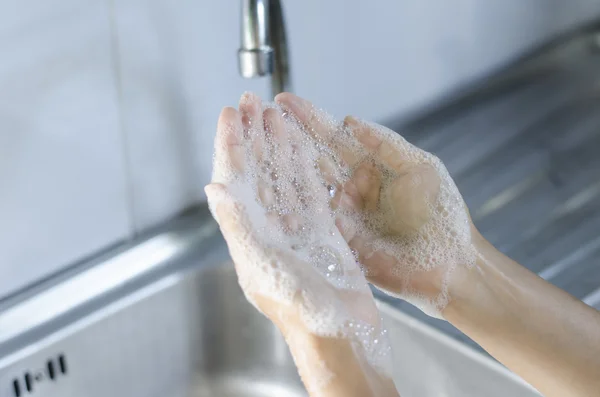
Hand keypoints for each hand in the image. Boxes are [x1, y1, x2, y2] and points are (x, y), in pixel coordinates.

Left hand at [206, 93, 397, 395]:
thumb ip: (238, 226)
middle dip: (253, 135)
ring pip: (283, 177)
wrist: (341, 338)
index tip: (230, 113)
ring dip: (278, 145)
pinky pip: (311, 193)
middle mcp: (269, 229)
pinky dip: (305, 168)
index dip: (231, 144)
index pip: (235, 179)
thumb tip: (213, 188)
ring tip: (276, 115)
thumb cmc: (302, 313)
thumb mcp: (265, 268)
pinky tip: (303, 150)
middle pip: (258, 171)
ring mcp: (296, 230)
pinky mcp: (323, 235)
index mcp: (250, 236)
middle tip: (252, 102)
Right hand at [275, 93, 476, 317]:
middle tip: (257, 120)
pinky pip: (312, 223)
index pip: (334, 138)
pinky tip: (269, 195)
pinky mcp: (338, 242)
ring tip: (255, 150)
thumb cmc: (443, 215)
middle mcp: (351, 189)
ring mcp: (342, 216)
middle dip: (286, 140)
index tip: (284, 100)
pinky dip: (292, 210)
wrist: (452, 266)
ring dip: (282, 170)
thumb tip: (349, 120)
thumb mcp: (420, 169)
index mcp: (370, 168)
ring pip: (306, 190)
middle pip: (312, 160)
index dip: (310, 119)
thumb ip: (386, 144)